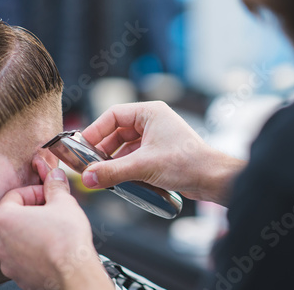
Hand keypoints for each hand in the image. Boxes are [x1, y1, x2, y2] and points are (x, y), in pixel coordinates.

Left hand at [0, 169, 113, 289]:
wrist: (73, 271)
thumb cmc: (66, 239)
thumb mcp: (64, 202)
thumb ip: (56, 186)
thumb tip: (54, 176)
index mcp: (5, 218)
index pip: (15, 194)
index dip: (36, 190)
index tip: (50, 193)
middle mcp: (1, 241)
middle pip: (16, 216)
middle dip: (36, 210)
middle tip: (55, 209)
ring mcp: (8, 260)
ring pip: (20, 237)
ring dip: (36, 229)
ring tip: (57, 228)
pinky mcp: (19, 274)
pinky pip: (25, 255)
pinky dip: (37, 248)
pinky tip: (55, 245)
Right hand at [81, 101, 245, 205]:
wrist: (211, 178)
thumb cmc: (186, 163)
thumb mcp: (143, 166)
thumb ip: (112, 171)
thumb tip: (87, 178)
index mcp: (151, 113)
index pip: (114, 115)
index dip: (96, 130)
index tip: (82, 146)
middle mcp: (154, 121)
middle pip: (118, 131)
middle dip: (103, 149)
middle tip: (89, 164)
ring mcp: (158, 137)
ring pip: (126, 145)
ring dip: (114, 159)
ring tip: (101, 174)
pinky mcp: (161, 152)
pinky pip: (136, 155)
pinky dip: (125, 166)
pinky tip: (118, 179)